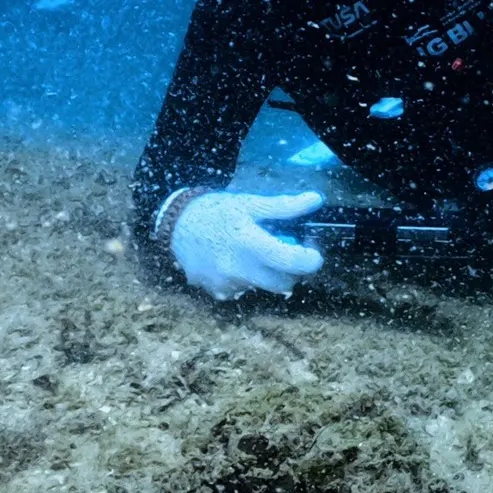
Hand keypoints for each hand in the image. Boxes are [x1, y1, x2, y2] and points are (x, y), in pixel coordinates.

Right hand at [170, 190, 324, 300]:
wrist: (176, 225)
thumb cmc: (217, 211)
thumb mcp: (251, 203)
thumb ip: (285, 207)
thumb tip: (316, 200)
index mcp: (249, 244)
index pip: (291, 262)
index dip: (310, 260)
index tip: (313, 251)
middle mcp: (237, 269)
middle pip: (283, 283)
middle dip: (292, 270)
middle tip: (288, 250)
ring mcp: (225, 284)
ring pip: (263, 286)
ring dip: (268, 272)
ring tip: (258, 250)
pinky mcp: (216, 292)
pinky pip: (244, 289)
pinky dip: (249, 277)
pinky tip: (238, 259)